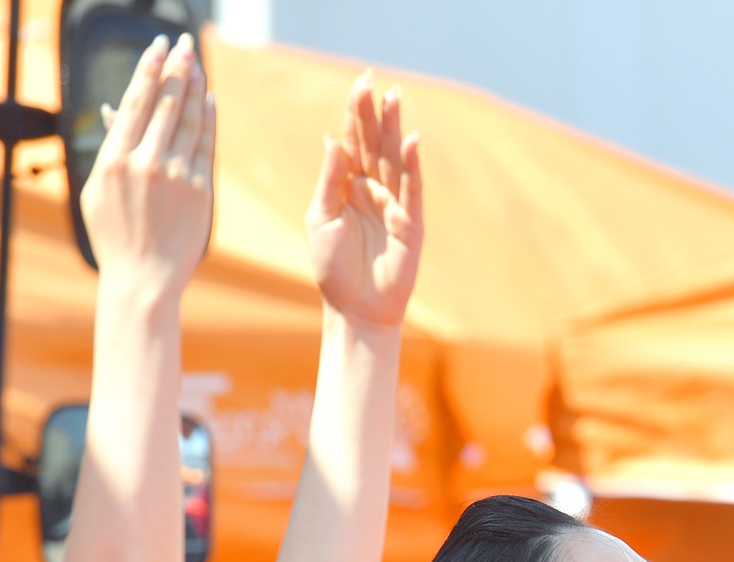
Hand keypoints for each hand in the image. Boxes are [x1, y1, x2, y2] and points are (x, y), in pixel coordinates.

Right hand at [78, 36, 215, 293]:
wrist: (143, 279)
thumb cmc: (116, 236)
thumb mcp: (98, 191)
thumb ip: (109, 147)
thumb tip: (112, 109)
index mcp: (113, 159)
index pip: (134, 102)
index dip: (149, 70)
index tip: (157, 47)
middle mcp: (143, 162)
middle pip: (164, 103)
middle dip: (176, 68)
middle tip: (185, 43)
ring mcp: (173, 175)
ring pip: (187, 120)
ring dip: (194, 87)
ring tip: (197, 63)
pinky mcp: (198, 190)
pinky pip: (205, 145)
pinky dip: (208, 119)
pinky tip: (209, 100)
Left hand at [309, 74, 424, 327]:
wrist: (354, 309)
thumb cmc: (333, 268)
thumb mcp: (321, 218)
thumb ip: (330, 179)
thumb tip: (332, 138)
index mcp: (348, 186)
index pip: (353, 141)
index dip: (356, 113)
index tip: (359, 82)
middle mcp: (373, 190)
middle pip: (374, 143)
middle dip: (375, 112)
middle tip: (375, 80)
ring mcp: (394, 205)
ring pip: (393, 159)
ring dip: (395, 129)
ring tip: (395, 97)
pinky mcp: (410, 225)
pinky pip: (412, 190)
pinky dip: (412, 166)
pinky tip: (410, 141)